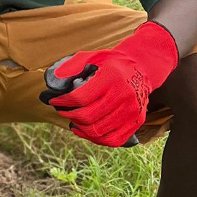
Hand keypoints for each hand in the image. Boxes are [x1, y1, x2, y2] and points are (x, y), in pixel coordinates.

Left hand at [39, 21, 178, 146]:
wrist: (141, 68)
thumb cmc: (111, 63)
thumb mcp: (92, 56)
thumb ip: (72, 65)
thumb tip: (55, 80)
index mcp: (111, 78)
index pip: (81, 97)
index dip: (63, 102)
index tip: (54, 100)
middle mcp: (124, 96)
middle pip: (88, 117)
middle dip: (69, 115)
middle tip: (62, 111)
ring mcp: (132, 111)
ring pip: (99, 131)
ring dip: (80, 128)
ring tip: (72, 120)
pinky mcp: (137, 122)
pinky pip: (114, 140)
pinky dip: (96, 140)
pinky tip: (85, 131)